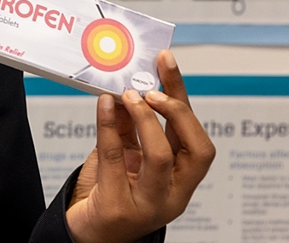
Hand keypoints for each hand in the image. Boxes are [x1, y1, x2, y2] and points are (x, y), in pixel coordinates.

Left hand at [65, 51, 215, 242]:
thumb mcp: (125, 153)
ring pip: (162, 158)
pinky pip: (115, 160)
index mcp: (183, 179)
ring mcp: (150, 204)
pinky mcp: (119, 207)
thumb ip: (130, 125)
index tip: (166, 63)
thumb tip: (127, 86)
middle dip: (177, 111)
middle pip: (197, 149)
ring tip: (128, 96)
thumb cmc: (110, 191)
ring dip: (146, 120)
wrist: (90, 232)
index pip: (197, 136)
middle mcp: (175, 193)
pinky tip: (103, 105)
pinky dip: (109, 127)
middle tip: (149, 89)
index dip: (183, 97)